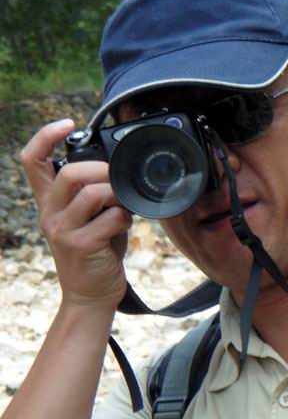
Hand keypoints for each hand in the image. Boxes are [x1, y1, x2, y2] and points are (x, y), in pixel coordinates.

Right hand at [21, 119, 132, 308]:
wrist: (91, 295)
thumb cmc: (96, 253)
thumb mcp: (88, 220)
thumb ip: (95, 195)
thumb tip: (118, 172)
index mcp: (50, 203)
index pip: (31, 161)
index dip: (45, 137)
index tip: (66, 123)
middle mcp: (50, 214)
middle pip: (69, 172)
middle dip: (101, 170)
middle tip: (117, 180)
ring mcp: (62, 230)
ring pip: (92, 193)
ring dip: (117, 196)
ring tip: (123, 207)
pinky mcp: (80, 245)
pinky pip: (110, 218)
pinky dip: (124, 219)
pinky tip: (123, 228)